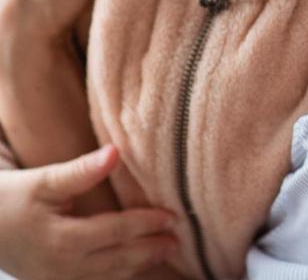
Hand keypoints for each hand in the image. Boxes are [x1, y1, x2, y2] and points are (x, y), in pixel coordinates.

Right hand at [0, 145, 176, 279]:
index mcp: (63, 241)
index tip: (172, 216)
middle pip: (117, 260)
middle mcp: (63, 268)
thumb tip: (115, 153)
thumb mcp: (44, 181)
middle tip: (178, 239)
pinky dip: (117, 277)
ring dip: (138, 267)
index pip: (116, 231)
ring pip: (108, 278)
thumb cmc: (12, 199)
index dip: (146, 224)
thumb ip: (81, 171)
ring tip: (166, 252)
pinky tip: (136, 268)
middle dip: (150, 250)